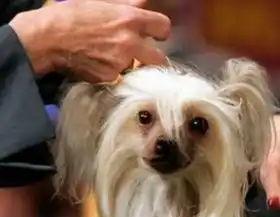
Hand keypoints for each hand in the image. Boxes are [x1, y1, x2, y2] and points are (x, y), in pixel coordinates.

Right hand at [10, 0, 170, 80]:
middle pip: (159, 58)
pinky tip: (97, 63)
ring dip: (129, 65)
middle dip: (152, 58)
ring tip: (109, 56)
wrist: (47, 38)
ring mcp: (122, 63)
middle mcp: (130, 43)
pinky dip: (111, 72)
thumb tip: (142, 4)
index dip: (160, 32)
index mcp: (130, 20)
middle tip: (141, 55)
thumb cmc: (69, 16)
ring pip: (137, 68)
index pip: (163, 27)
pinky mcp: (111, 77)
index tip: (156, 35)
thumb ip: (125, 6)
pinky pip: (118, 76)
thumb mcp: (100, 3)